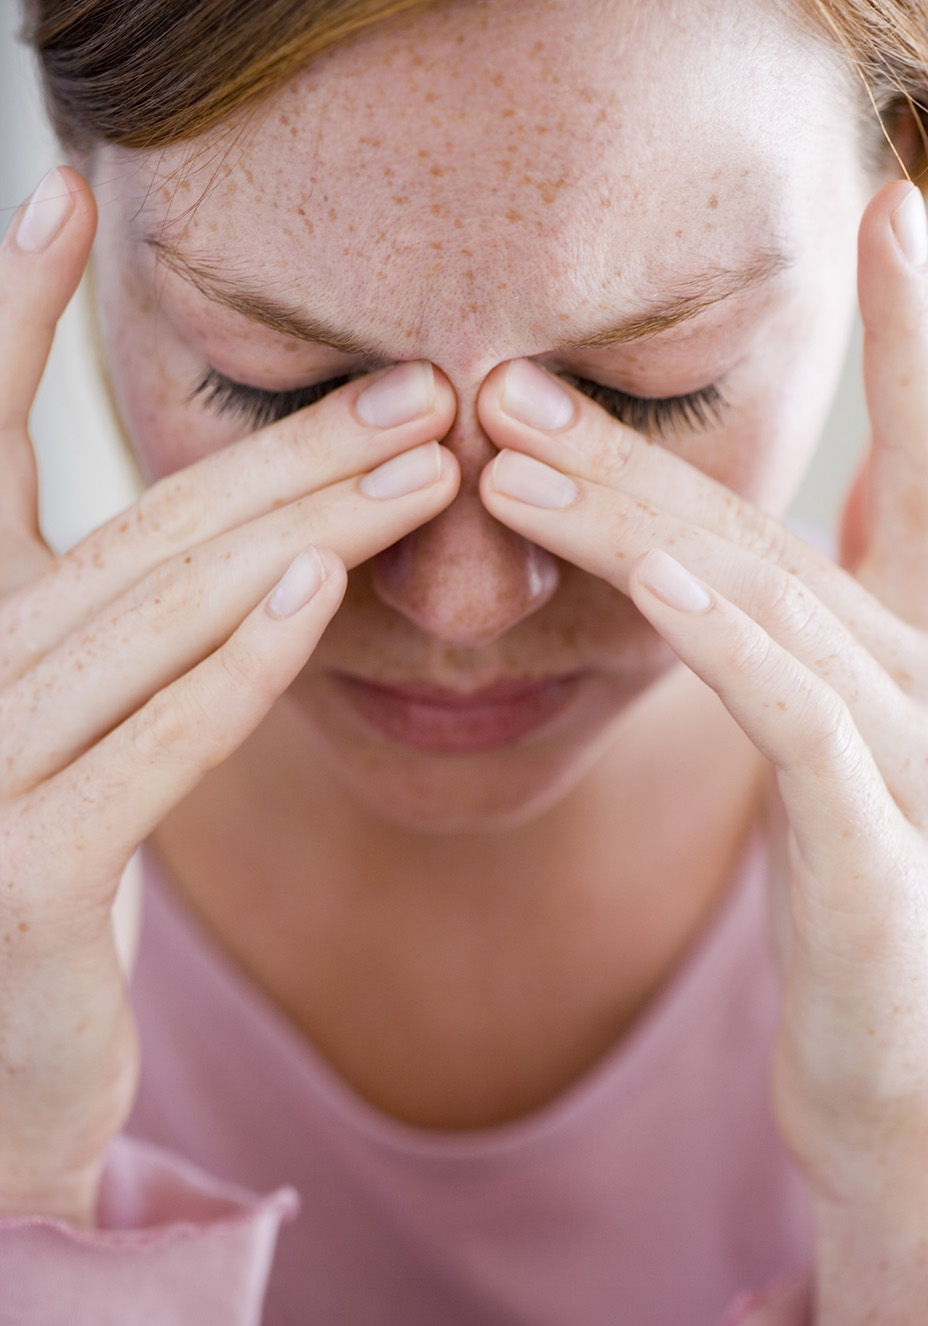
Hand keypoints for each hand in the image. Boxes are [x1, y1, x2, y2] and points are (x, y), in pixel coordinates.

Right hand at [0, 169, 458, 1224]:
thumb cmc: (46, 869)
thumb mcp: (69, 726)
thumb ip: (121, 624)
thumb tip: (258, 525)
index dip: (7, 315)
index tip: (67, 196)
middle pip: (134, 530)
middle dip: (281, 449)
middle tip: (412, 381)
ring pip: (160, 617)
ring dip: (302, 530)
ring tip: (419, 460)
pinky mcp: (26, 876)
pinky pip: (160, 744)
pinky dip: (242, 663)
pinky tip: (325, 586)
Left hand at [477, 181, 927, 1320]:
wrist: (908, 1100)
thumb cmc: (861, 925)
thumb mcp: (834, 767)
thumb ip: (796, 656)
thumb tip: (705, 561)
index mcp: (922, 655)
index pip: (925, 468)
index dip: (924, 338)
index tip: (892, 211)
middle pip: (768, 530)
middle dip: (636, 443)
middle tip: (508, 372)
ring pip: (768, 602)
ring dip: (636, 516)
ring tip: (510, 445)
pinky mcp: (888, 861)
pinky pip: (799, 721)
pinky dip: (721, 634)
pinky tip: (645, 568)